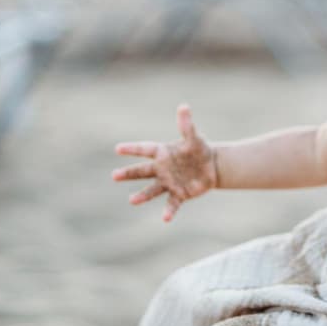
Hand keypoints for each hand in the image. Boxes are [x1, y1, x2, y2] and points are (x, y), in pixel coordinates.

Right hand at [112, 104, 216, 221]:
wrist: (212, 167)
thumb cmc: (199, 150)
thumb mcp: (194, 137)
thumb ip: (187, 125)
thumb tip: (184, 106)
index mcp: (162, 153)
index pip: (144, 149)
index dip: (132, 149)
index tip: (118, 148)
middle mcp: (161, 169)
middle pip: (142, 171)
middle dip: (129, 173)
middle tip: (114, 175)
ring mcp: (168, 183)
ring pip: (152, 189)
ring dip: (142, 195)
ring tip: (132, 200)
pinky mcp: (179, 194)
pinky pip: (172, 203)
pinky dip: (169, 211)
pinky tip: (165, 219)